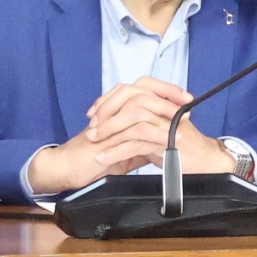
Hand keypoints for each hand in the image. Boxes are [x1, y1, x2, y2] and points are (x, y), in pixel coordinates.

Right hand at [28, 77, 201, 194]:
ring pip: (141, 108)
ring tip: (183, 124)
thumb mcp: (123, 151)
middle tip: (189, 105)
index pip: (143, 89)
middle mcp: (113, 110)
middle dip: (169, 97)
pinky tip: (168, 140)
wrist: (67, 168)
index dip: (165, 90)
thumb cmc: (91, 160)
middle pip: (144, 91)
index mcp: (117, 110)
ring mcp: (109, 122)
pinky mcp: (108, 138)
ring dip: (164, 116)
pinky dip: (154, 135)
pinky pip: (135, 131)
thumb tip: (161, 142)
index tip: (185, 98)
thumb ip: (140, 144)